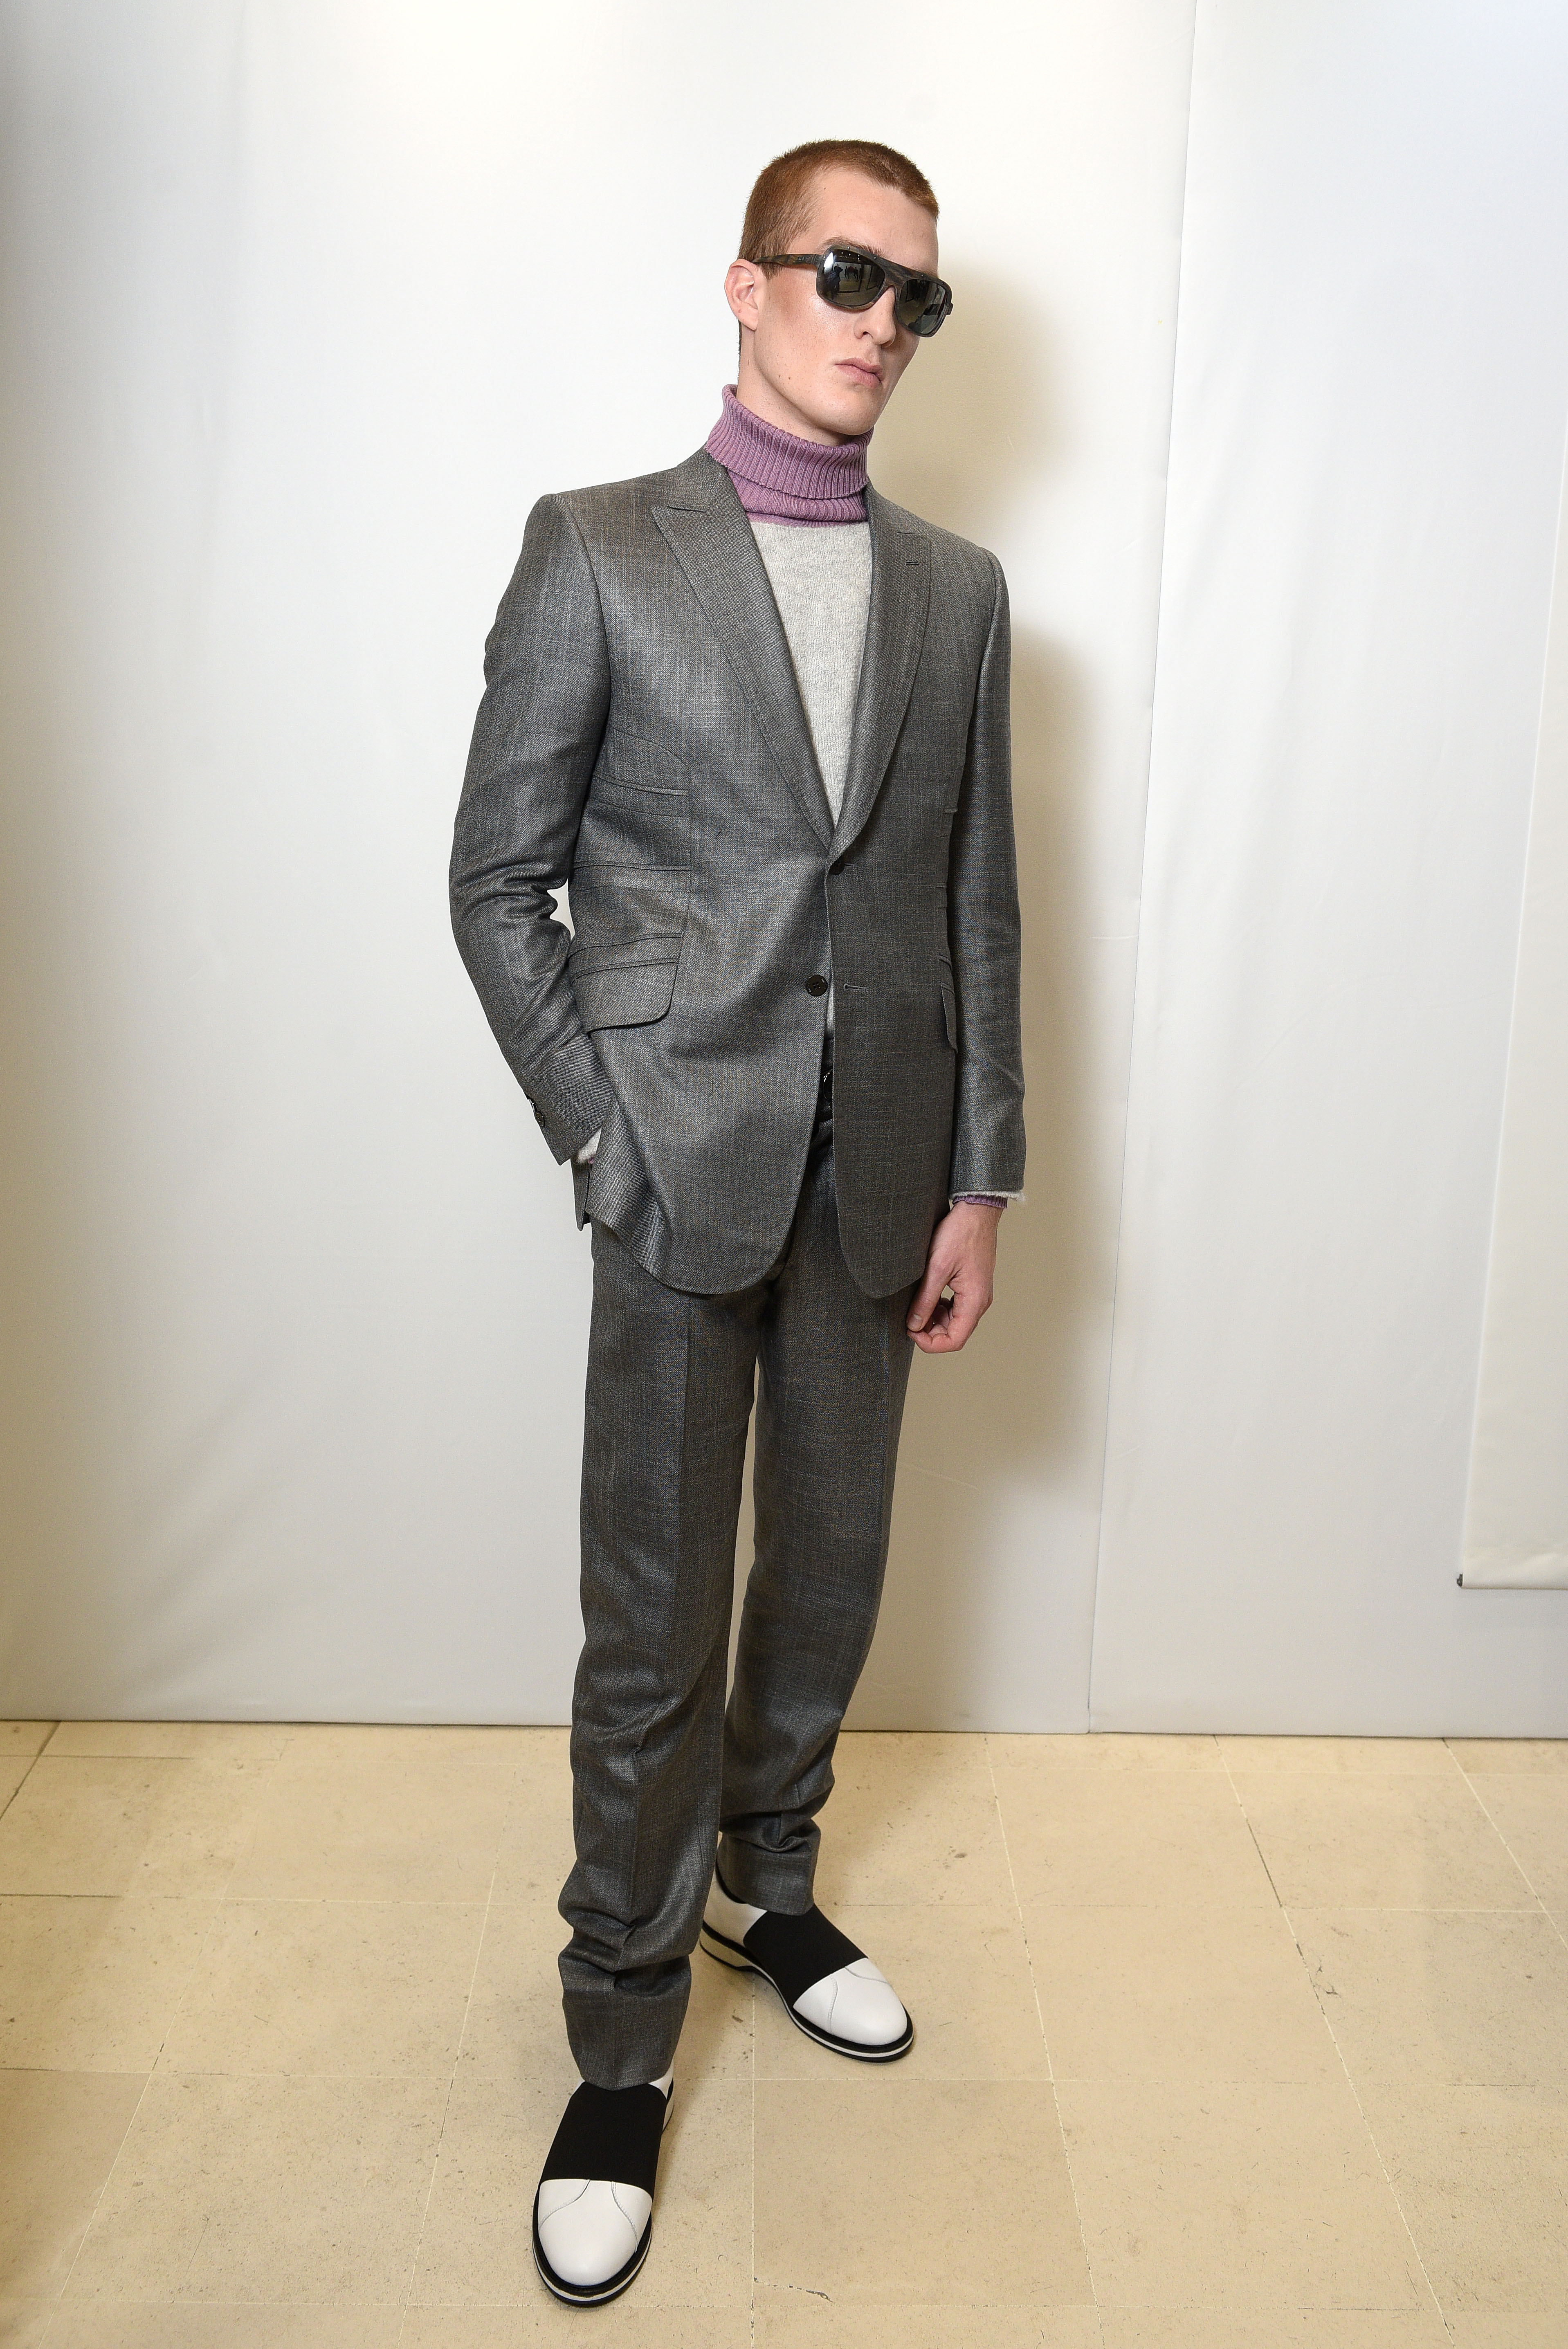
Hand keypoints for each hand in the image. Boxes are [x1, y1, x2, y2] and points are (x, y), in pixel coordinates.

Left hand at [906, 1201, 1002, 1354]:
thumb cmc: (960, 1234)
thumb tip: (914, 1324)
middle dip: (930, 1331)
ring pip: (953, 1321)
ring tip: (916, 1305)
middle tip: (909, 1318)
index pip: (955, 1340)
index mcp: (974, 1302)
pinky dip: (939, 1308)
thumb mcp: (936, 1268)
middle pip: (954, 1333)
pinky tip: (927, 1296)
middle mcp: (979, 1302)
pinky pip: (955, 1307)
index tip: (910, 1331)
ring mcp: (976, 1294)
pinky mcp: (971, 1286)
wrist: (976, 1211)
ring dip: (933, 1319)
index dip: (930, 1343)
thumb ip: (925, 1300)